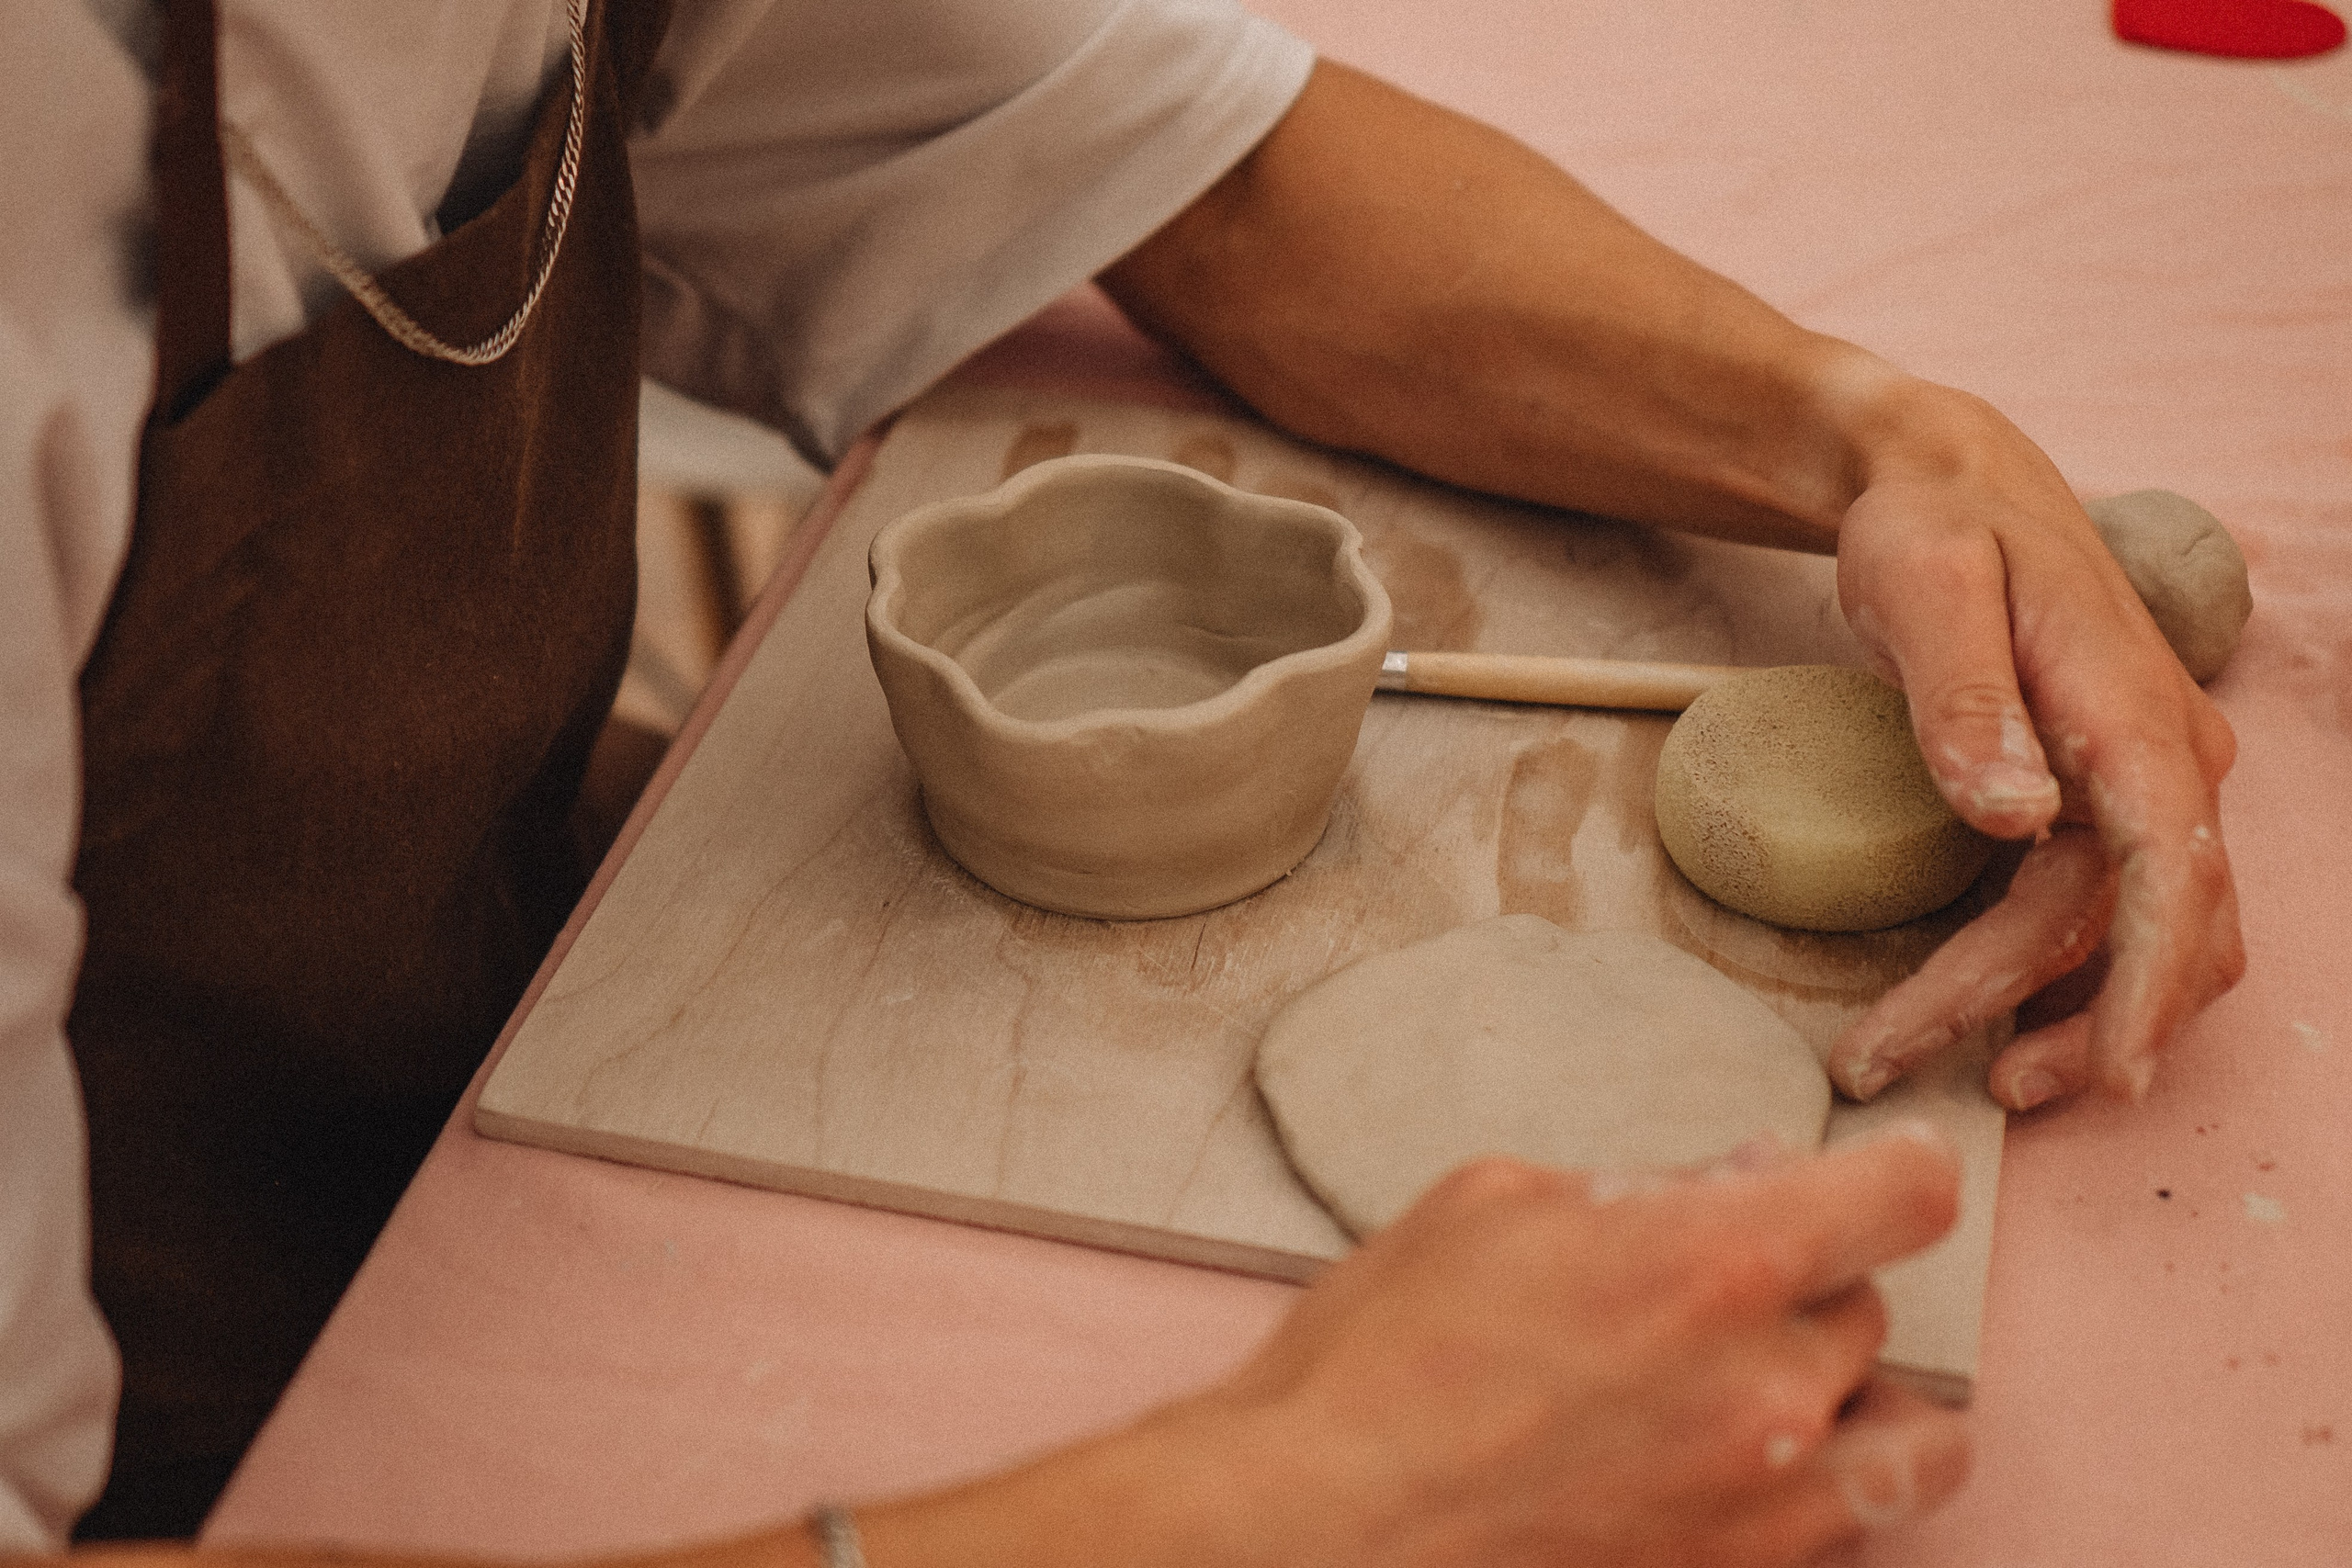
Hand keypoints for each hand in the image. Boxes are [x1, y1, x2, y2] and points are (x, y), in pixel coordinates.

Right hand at [1174, 1131, 1964, 1567]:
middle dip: (1806, 1284)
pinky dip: (1821, 1492)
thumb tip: (1737, 1180)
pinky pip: (1845, 1533)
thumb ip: (1637, 1187)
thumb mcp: (1492, 1206)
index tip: (1885, 1168)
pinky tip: (1737, 1465)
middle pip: (1874, 1311)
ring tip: (1771, 1385)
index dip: (1900, 1167)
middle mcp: (1768, 1392)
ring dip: (1856, 1400)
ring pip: (1904, 1440)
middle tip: (1714, 1286)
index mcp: (1713, 1263)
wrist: (1314, 1527)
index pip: (1905, 1196)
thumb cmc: (1378, 1363)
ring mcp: (1764, 1510)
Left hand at [1822, 376, 2244, 1109]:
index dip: (2143, 983)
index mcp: (2133, 712)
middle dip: (2043, 1016)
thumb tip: (2014, 817)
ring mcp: (2147, 781)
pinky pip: (2114, 912)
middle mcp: (2166, 757)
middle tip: (1888, 1058)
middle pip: (2139, 925)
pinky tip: (1996, 1015)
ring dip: (2062, 1015)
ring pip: (2139, 935)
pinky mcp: (2110, 796)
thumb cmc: (1932, 525)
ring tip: (1957, 1070)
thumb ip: (1966, 700)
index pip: (2172, 872)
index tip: (2106, 1069)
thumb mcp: (1925, 586)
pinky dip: (2068, 976)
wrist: (1948, 481)